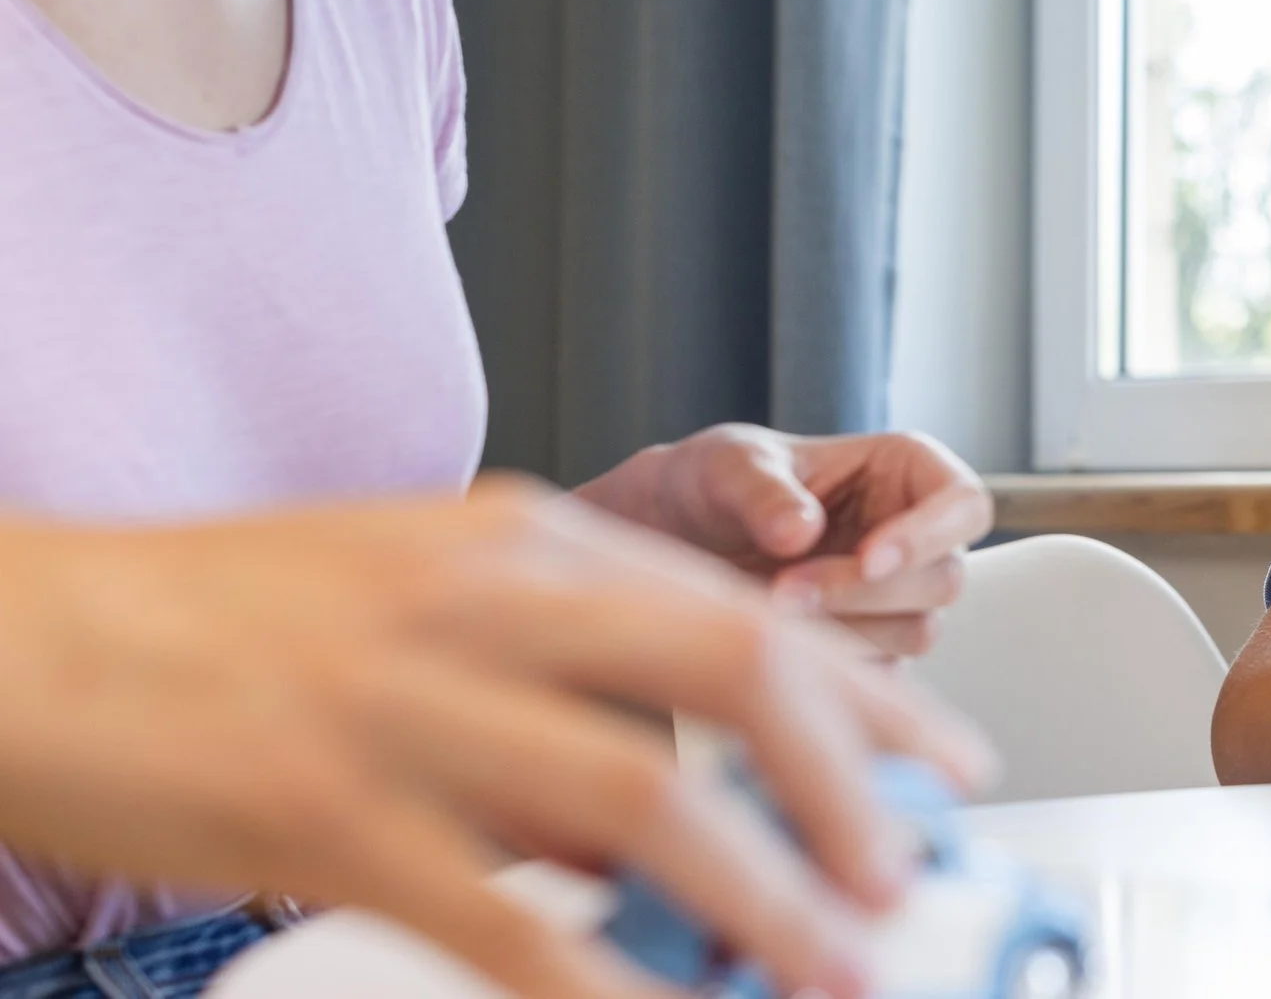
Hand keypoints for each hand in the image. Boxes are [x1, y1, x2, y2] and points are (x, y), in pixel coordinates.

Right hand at [0, 479, 994, 998]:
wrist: (34, 633)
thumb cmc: (229, 622)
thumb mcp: (426, 606)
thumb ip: (559, 695)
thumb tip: (676, 812)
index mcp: (527, 544)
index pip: (747, 613)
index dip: (869, 700)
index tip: (951, 767)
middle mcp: (490, 602)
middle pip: (734, 674)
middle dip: (853, 786)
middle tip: (912, 876)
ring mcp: (409, 701)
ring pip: (641, 795)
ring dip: (760, 895)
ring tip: (832, 966)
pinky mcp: (325, 808)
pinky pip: (498, 917)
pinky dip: (599, 985)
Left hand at [578, 426, 992, 656]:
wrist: (671, 541)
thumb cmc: (711, 484)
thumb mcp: (727, 466)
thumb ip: (764, 492)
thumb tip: (801, 533)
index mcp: (904, 472)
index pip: (964, 504)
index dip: (931, 535)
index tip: (870, 557)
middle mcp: (913, 535)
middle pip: (944, 578)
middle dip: (867, 592)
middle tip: (785, 592)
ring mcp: (896, 597)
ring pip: (917, 632)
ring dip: (846, 630)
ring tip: (767, 610)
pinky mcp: (872, 649)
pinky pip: (882, 675)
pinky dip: (833, 665)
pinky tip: (779, 642)